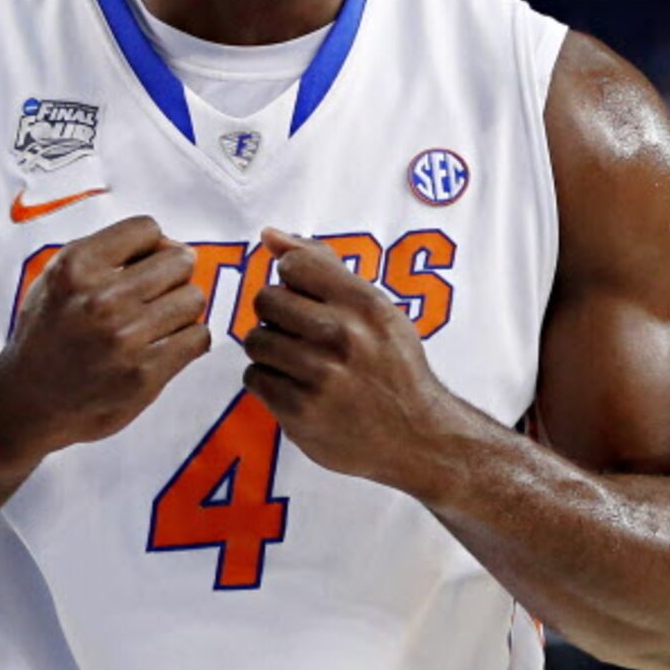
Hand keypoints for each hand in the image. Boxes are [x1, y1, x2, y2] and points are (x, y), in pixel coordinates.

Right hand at [0, 216, 210, 455]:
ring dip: (181, 310)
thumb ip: (107, 252)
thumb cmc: (49, 334)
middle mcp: (100, 299)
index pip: (147, 228)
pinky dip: (189, 339)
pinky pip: (199, 336)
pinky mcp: (144, 373)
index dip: (150, 246)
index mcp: (76, 267)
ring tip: (156, 323)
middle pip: (180, 261)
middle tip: (154, 296)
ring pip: (193, 298)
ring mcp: (124, 338)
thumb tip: (170, 245)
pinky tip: (164, 345)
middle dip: (172, 275)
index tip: (141, 266)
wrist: (28, 403)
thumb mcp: (58, 277)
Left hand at [240, 230, 466, 493]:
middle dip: (275, 313)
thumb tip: (269, 235)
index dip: (291, 279)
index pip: (294, 265)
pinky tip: (295, 385)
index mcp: (363, 304)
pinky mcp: (299, 413)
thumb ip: (321, 265)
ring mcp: (319, 377)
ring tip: (297, 360)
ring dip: (270, 349)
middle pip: (266, 300)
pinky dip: (268, 380)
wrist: (414, 434)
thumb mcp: (374, 306)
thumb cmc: (391, 363)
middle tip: (298, 331)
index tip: (306, 298)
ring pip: (256, 340)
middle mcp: (342, 336)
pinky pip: (255, 378)